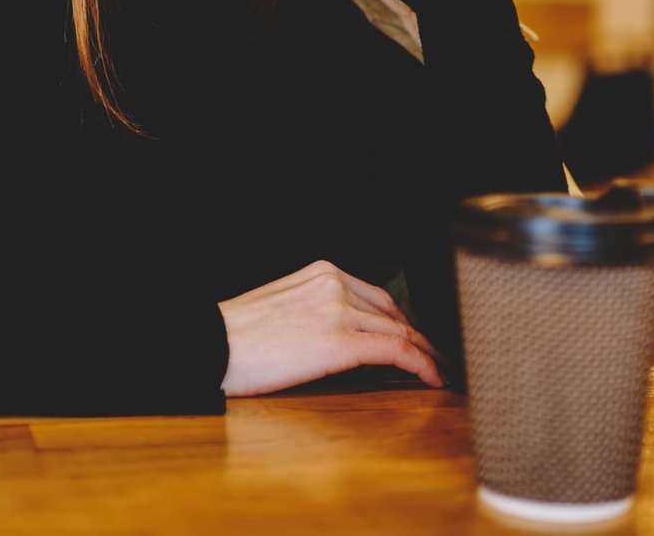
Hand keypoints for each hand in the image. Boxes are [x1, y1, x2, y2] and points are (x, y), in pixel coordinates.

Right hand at [218, 260, 445, 395]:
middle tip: (440, 359)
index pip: (377, 297)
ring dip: (428, 354)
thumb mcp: (282, 308)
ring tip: (443, 373)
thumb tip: (339, 338)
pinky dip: (422, 364)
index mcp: (320, 273)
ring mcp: (338, 310)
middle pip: (394, 313)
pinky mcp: (338, 341)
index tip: (416, 341)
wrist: (209, 346)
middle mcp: (334, 284)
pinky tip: (433, 379)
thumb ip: (315, 311)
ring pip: (401, 331)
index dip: (403, 322)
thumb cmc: (235, 336)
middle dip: (420, 338)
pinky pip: (396, 351)